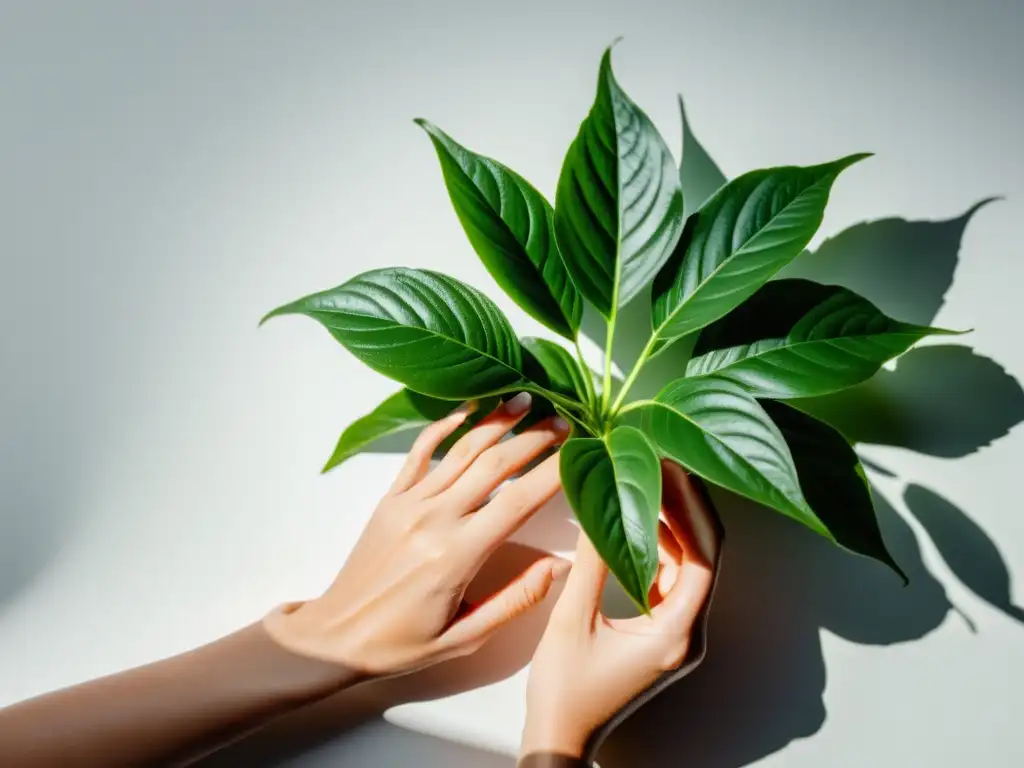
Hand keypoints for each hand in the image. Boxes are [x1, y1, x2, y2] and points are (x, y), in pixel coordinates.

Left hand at [264, 393, 570, 678]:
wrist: (336, 636)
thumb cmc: (402, 643)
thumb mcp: (465, 637)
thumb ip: (515, 600)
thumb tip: (560, 565)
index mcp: (457, 555)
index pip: (519, 502)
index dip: (554, 472)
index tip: (581, 452)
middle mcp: (434, 519)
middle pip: (495, 465)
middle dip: (534, 438)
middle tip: (564, 418)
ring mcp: (409, 503)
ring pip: (460, 450)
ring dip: (496, 421)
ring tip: (525, 398)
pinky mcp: (390, 498)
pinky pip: (420, 452)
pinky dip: (445, 425)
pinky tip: (469, 408)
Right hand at [521, 462, 717, 758]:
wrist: (561, 737)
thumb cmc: (566, 693)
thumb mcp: (573, 621)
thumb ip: (591, 563)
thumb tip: (598, 504)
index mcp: (676, 633)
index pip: (704, 557)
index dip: (690, 506)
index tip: (670, 466)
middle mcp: (687, 633)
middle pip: (704, 556)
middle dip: (685, 506)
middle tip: (661, 460)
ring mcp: (676, 633)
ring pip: (690, 565)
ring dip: (672, 523)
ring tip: (649, 479)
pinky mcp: (660, 633)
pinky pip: (671, 579)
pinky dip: (659, 547)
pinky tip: (638, 519)